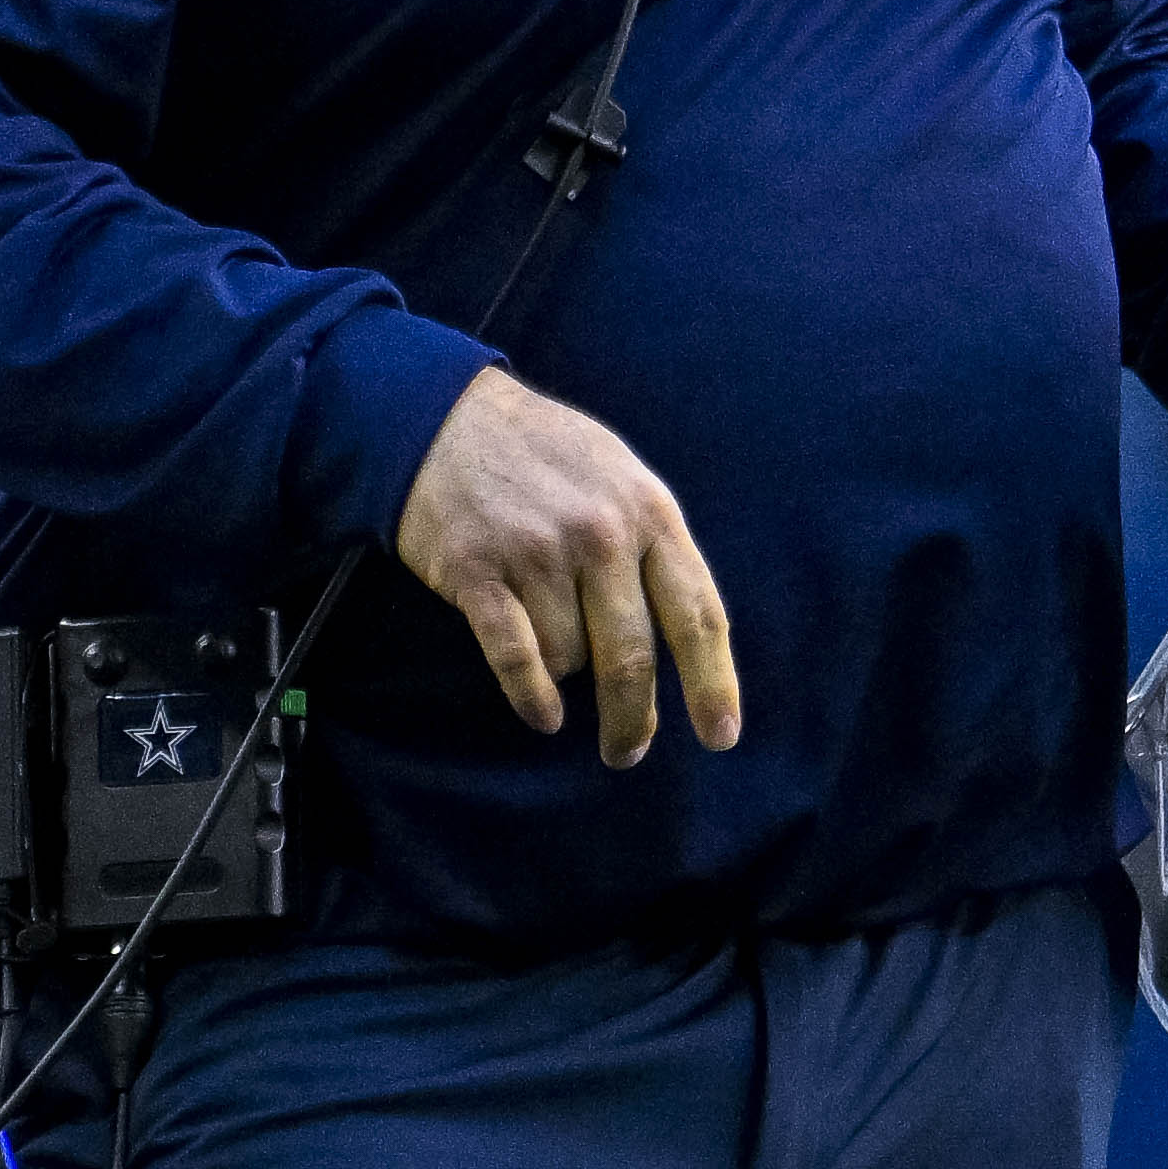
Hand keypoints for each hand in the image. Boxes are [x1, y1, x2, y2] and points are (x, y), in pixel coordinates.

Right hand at [391, 368, 741, 766]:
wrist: (448, 417)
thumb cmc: (547, 456)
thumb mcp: (622, 478)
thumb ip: (655, 547)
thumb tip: (687, 638)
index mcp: (650, 513)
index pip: (698, 614)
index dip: (713, 684)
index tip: (720, 737)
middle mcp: (601, 535)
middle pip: (633, 656)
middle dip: (633, 718)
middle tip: (626, 751)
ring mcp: (538, 553)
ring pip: (569, 658)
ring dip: (563, 668)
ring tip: (544, 628)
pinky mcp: (478, 572)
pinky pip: (515, 657)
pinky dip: (530, 695)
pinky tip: (541, 715)